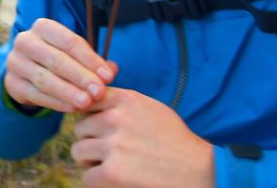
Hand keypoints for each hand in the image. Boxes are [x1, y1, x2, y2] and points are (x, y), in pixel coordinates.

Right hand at [4, 18, 116, 112]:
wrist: (27, 72)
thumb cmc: (57, 58)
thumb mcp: (75, 55)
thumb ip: (94, 62)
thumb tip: (112, 70)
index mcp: (43, 27)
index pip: (69, 42)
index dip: (90, 60)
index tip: (108, 76)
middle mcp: (25, 40)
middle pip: (56, 60)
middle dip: (81, 77)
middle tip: (100, 92)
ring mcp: (15, 62)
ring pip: (45, 79)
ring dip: (68, 92)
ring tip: (87, 103)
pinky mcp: (12, 83)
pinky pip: (36, 95)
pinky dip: (56, 103)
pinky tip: (72, 108)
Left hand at [72, 88, 214, 187]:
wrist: (198, 170)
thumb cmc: (175, 141)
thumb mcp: (151, 108)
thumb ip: (122, 103)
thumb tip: (94, 98)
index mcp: (126, 100)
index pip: (89, 101)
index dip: (92, 117)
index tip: (100, 129)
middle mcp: (116, 119)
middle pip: (80, 128)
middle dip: (91, 140)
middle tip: (109, 152)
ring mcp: (112, 146)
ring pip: (79, 151)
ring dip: (91, 161)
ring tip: (110, 165)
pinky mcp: (111, 172)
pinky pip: (87, 175)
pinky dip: (97, 180)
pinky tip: (113, 179)